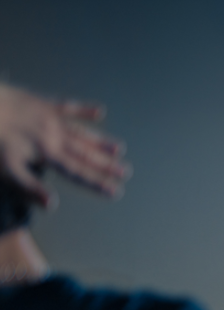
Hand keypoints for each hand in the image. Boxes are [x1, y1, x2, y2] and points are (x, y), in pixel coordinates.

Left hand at [0, 83, 129, 207]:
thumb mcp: (8, 169)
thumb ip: (31, 187)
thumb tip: (52, 205)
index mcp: (48, 154)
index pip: (78, 172)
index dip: (97, 183)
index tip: (116, 192)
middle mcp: (56, 137)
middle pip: (85, 153)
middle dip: (106, 164)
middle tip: (125, 172)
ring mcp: (52, 119)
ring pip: (82, 133)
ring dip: (101, 141)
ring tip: (119, 148)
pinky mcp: (44, 104)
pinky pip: (69, 106)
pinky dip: (85, 109)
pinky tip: (100, 111)